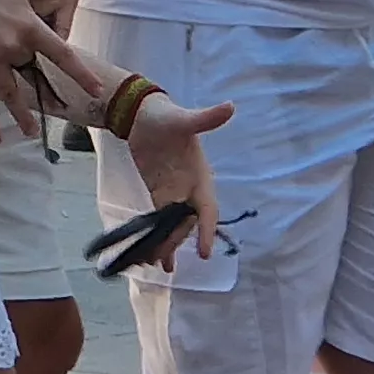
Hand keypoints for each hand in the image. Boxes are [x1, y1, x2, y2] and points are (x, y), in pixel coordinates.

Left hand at [112, 87, 238, 270]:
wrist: (143, 113)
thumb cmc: (166, 116)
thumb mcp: (183, 120)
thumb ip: (204, 119)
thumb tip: (230, 107)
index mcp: (201, 175)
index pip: (207, 209)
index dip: (207, 230)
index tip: (206, 253)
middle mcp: (189, 188)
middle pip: (186, 223)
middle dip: (178, 243)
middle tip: (165, 263)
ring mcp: (172, 191)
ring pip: (172, 225)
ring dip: (166, 244)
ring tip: (157, 266)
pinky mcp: (156, 191)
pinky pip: (157, 218)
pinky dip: (154, 235)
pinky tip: (149, 255)